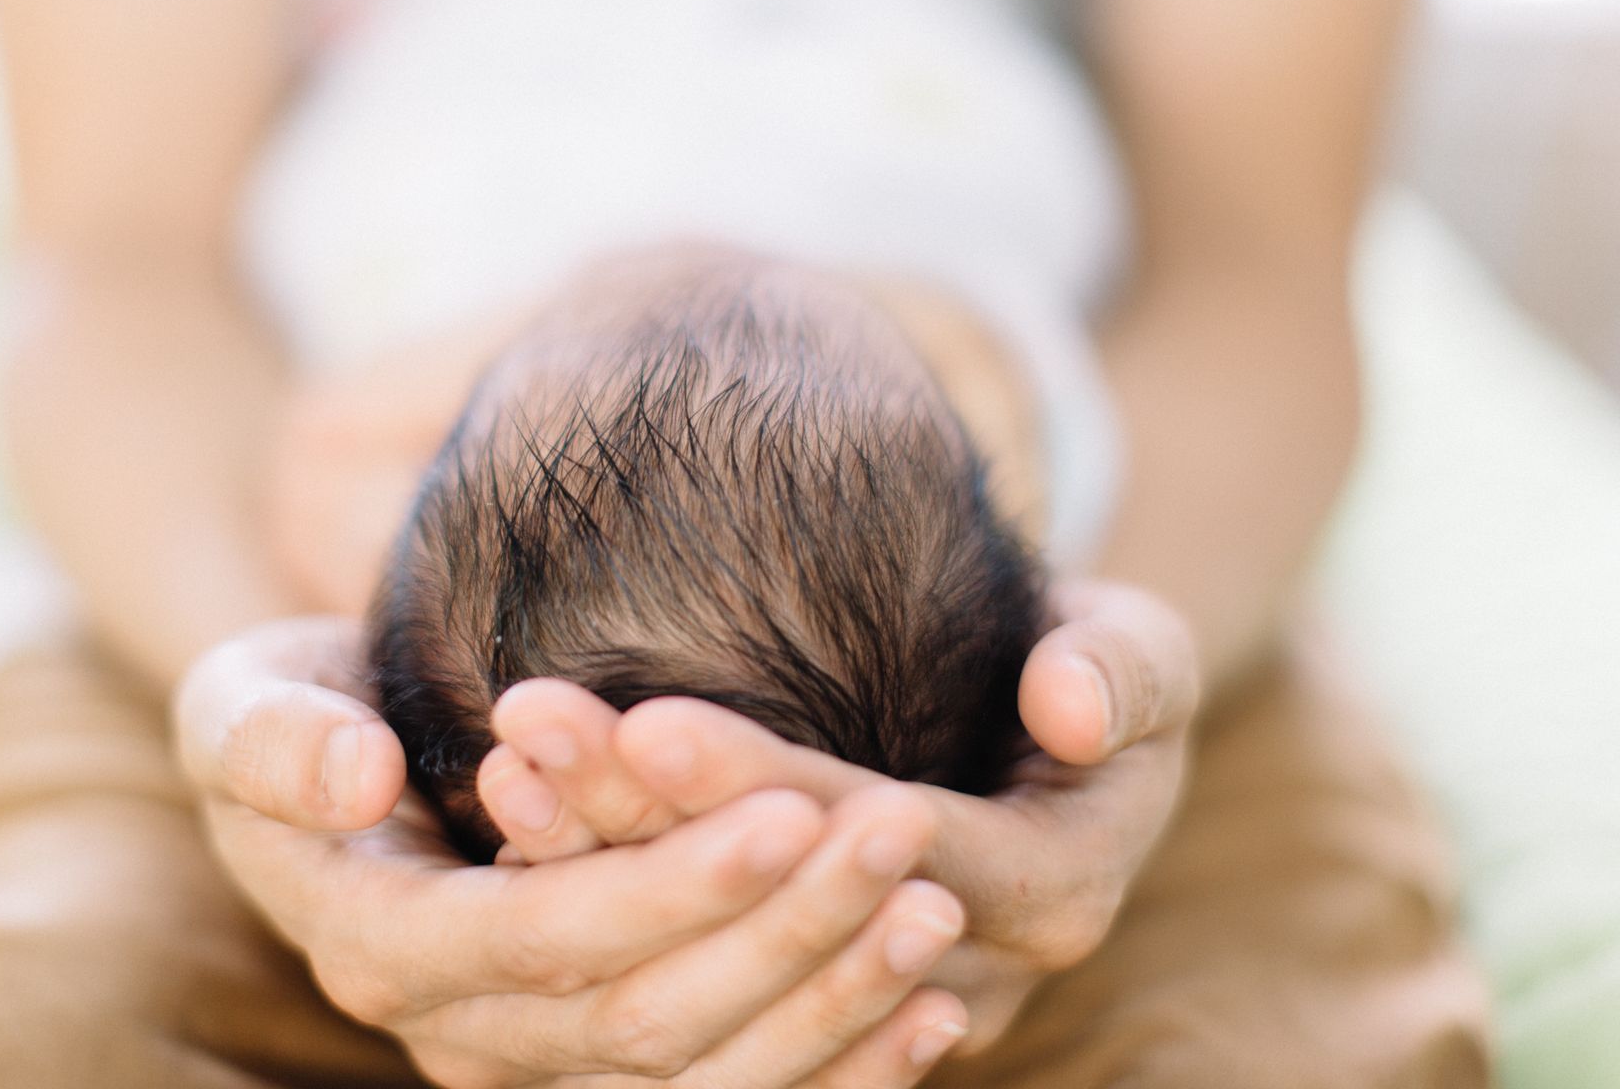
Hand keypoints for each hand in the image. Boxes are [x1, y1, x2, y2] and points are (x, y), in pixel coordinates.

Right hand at [174, 618, 975, 1086]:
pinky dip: (834, 1062)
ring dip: (829, 1003)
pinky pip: (724, 1088)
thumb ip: (275, 740)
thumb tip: (355, 781)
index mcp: (379, 946)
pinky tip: (932, 1007)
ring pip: (697, 1070)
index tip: (787, 810)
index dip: (667, 889)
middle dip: (783, 935)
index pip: (542, 939)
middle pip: (642, 1017)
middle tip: (909, 835)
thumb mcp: (247, 704)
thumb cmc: (294, 718)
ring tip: (937, 910)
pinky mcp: (597, 1051)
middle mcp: (462, 1031)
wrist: (329, 779)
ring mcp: (535, 1058)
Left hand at [476, 580, 1200, 1053]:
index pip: (886, 846)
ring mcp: (885, 993)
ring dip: (605, 858)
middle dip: (651, 818)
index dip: (768, 787)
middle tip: (532, 727)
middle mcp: (963, 971)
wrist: (1067, 744)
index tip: (650, 717)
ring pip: (722, 949)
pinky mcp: (820, 985)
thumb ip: (1122, 670)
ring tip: (507, 767)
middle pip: (779, 906)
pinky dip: (609, 890)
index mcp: (1049, 894)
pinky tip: (517, 822)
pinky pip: (702, 958)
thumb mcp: (1140, 653)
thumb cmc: (1094, 674)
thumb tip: (1069, 706)